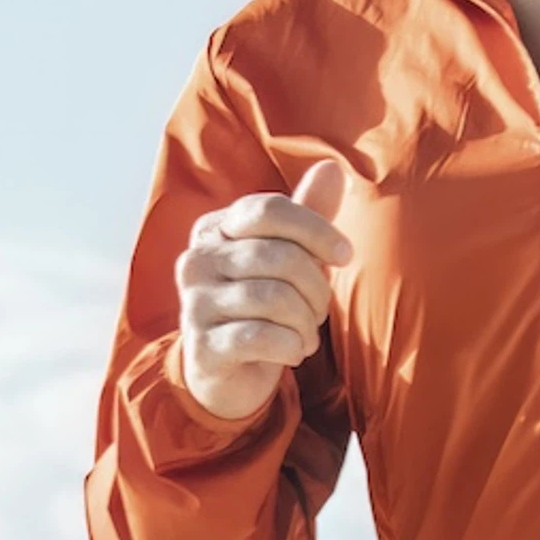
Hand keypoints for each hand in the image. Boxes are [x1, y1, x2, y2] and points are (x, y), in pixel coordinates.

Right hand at [173, 159, 352, 421]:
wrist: (226, 373)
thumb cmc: (262, 305)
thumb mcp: (288, 257)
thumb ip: (306, 215)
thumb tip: (332, 167)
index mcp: (214, 230)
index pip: (268, 209)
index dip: (315, 229)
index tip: (345, 255)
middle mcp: (196, 261)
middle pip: (277, 255)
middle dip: (315, 286)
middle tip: (320, 309)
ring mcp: (194, 304)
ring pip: (273, 299)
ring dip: (305, 321)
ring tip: (306, 333)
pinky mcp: (202, 347)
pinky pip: (261, 337)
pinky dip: (291, 346)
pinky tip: (293, 352)